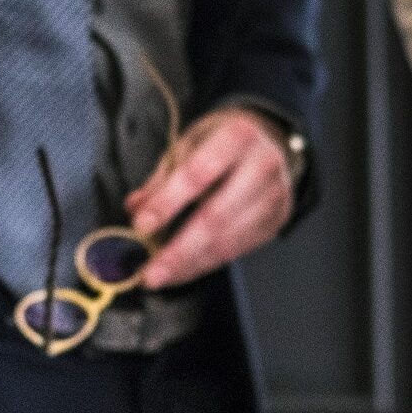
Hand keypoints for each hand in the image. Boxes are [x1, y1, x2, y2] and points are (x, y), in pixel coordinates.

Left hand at [124, 106, 295, 288]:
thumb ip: (161, 178)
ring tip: (159, 276)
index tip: (141, 225)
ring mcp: (274, 196)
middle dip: (179, 250)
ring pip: (228, 239)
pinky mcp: (275, 221)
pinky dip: (205, 264)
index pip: (198, 173)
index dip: (168, 202)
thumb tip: (135, 207)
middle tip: (151, 272)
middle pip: (217, 215)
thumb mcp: (187, 144)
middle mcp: (263, 166)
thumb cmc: (219, 142)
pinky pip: (237, 249)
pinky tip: (181, 272)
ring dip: (189, 264)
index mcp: (237, 137)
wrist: (266, 142)